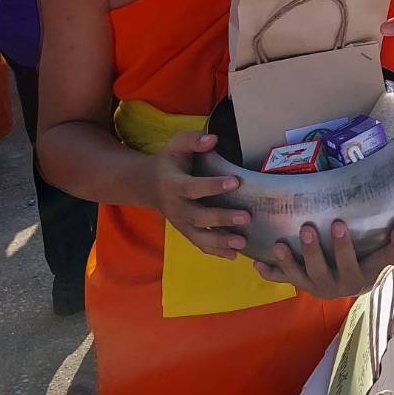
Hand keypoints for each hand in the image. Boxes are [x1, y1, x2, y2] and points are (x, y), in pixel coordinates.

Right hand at [145, 130, 250, 258]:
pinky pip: (199, 244)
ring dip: (220, 242)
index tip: (235, 182)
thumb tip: (213, 138)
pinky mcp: (186, 232)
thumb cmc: (169, 161)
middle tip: (246, 217)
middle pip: (198, 217)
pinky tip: (234, 255)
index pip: (193, 187)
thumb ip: (193, 140)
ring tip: (242, 243)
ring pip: (199, 237)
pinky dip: (216, 252)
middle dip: (222, 218)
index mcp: (173, 185)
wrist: (147, 184)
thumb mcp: (176, 145)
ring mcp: (180, 223)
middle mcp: (176, 207)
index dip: (213, 186)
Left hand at [254, 220, 393, 297]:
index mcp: (356, 279)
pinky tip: (256, 263)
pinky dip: (270, 273)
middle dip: (313, 251)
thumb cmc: (371, 265)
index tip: (338, 223)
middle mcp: (333, 287)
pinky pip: (283, 281)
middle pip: (321, 272)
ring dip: (287, 263)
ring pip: (299, 278)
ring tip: (279, 245)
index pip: (352, 263)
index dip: (344, 246)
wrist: (354, 286)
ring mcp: (314, 286)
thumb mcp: (385, 258)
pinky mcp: (300, 284)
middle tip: (307, 228)